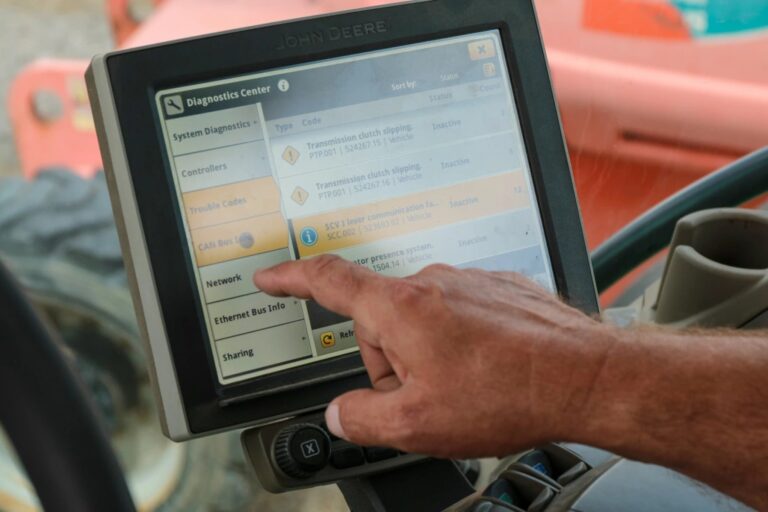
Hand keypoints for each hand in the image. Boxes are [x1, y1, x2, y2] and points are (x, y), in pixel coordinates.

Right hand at [254, 255, 614, 457]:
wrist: (583, 378)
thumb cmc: (507, 394)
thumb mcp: (417, 425)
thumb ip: (361, 418)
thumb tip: (341, 413)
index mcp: (401, 308)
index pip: (328, 281)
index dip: (292, 278)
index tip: (271, 276)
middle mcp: (432, 282)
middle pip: (380, 318)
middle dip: (389, 360)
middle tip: (424, 396)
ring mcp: (468, 281)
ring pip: (421, 319)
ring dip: (428, 354)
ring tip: (466, 386)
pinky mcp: (498, 288)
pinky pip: (459, 313)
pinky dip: (461, 342)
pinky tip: (488, 369)